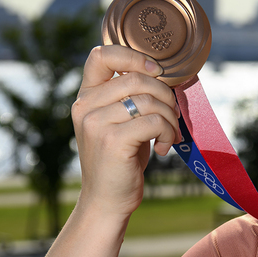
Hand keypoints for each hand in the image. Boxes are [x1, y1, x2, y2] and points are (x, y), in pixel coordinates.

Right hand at [72, 45, 180, 217]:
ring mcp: (96, 123)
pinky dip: (167, 133)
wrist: (106, 202)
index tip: (155, 71)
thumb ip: (128, 98)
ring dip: (169, 117)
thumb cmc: (119, 161)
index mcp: (85, 97)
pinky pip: (154, 122)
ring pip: (148, 100)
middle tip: (172, 113)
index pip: (101, 55)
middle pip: (136, 77)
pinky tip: (163, 148)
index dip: (133, 55)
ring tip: (168, 134)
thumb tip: (163, 76)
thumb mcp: (118, 123)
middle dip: (164, 93)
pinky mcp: (112, 140)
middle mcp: (85, 106)